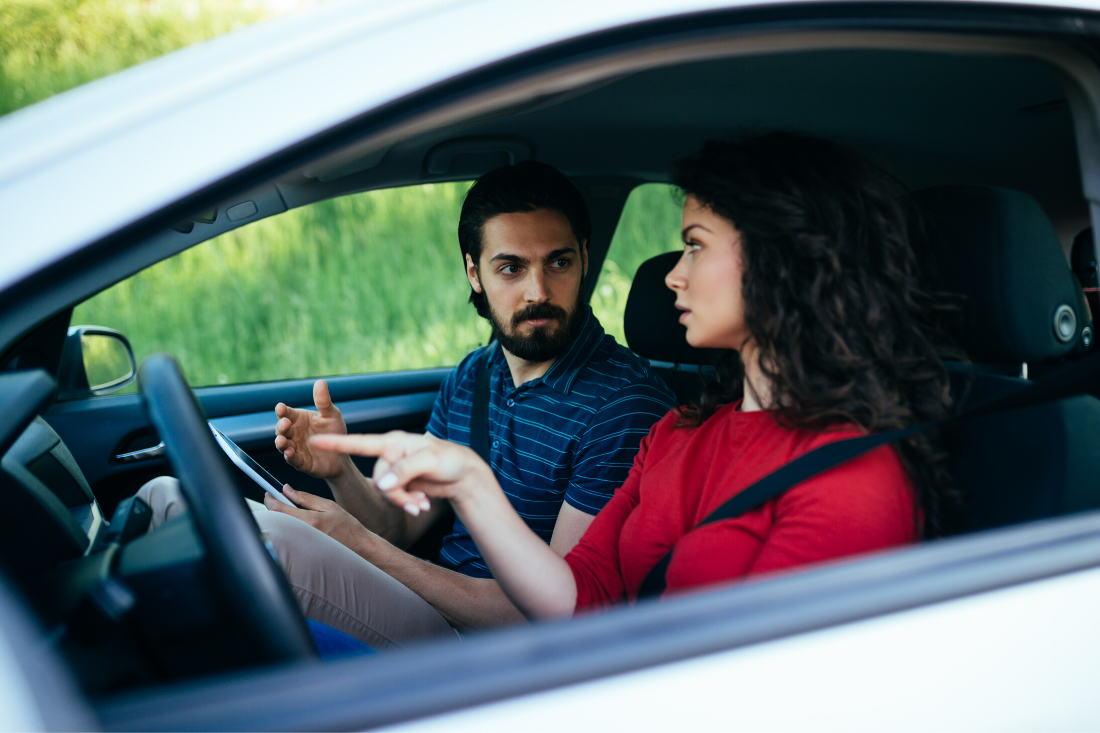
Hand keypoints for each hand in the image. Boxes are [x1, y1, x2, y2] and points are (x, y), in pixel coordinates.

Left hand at [263, 485, 363, 547]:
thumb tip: (286, 489)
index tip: (268, 493)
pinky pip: (288, 536)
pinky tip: (297, 524)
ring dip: (280, 517)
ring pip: (281, 527)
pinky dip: (287, 527)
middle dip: (274, 507)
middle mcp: (303, 534)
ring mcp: (301, 544)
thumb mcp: (328, 506)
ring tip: (291, 511)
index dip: (269, 499)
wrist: (357, 547)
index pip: (279, 509)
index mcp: (310, 520)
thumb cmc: (346, 526)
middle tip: (278, 499)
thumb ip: (306, 497)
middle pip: (276, 519)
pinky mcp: (302, 550)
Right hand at [274, 380, 347, 478]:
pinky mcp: (301, 462)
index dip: (282, 410)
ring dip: (281, 443)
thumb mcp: (332, 415)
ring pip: (283, 445)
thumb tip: (320, 382)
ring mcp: (296, 448)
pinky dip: (289, 456)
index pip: (287, 413)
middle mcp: (294, 433)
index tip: (280, 407)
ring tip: (281, 440)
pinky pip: (292, 459)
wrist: (342, 455)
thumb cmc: (334, 432)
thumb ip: (324, 401)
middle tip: (285, 423)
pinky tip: (289, 453)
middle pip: (281, 429)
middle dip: (281, 426)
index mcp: (299, 419)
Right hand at [311, 431, 493, 515]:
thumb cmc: (450, 459)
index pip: (361, 443)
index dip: (337, 443)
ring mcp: (396, 471)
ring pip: (387, 493)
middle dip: (397, 495)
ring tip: (422, 505)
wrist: (464, 475)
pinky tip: (422, 504)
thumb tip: (384, 484)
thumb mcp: (430, 460)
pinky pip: (396, 499)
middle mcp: (391, 456)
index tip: (316, 440)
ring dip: (404, 501)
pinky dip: (409, 503)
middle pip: (380, 480)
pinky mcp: (402, 485)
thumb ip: (405, 470)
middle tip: (418, 501)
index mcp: (393, 442)